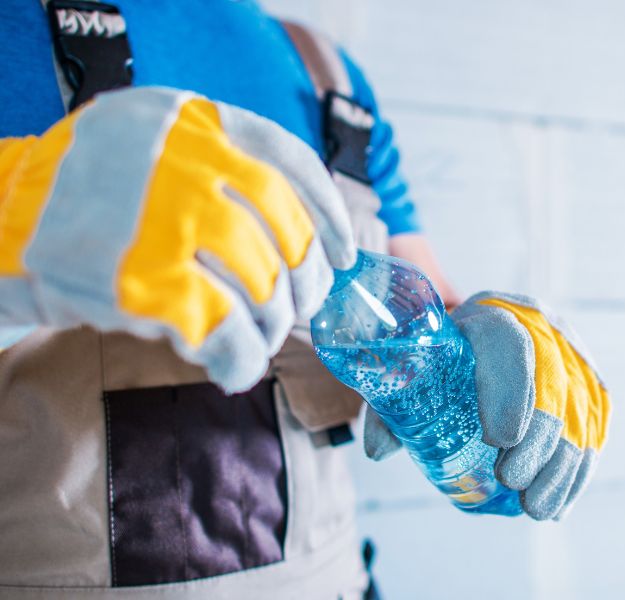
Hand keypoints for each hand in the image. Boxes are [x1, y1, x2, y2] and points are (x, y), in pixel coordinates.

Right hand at [0, 87, 354, 391]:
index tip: (345, 254)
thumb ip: (215, 166)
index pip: (290, 163)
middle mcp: (186, 163)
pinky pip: (226, 333)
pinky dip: (241, 360)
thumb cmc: (82, 195)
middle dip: (304, 283)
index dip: (328, 215)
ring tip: (256, 341)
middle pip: (285, 234)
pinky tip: (233, 368)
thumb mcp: (149, 146)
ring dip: (270, 328)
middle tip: (299, 310)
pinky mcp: (146, 284)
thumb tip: (301, 237)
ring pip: (262, 288)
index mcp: (192, 122)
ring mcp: (166, 221)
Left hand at [363, 291, 609, 519]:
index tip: (498, 440)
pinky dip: (578, 472)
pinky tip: (558, 503)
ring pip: (579, 413)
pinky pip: (594, 430)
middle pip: (552, 384)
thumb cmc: (442, 358)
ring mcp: (573, 356)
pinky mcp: (591, 386)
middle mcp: (541, 328)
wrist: (482, 337)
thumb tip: (378, 448)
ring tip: (535, 508)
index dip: (511, 393)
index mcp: (492, 314)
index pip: (511, 346)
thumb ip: (391, 403)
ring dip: (561, 466)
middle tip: (511, 482)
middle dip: (538, 440)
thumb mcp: (414, 368)